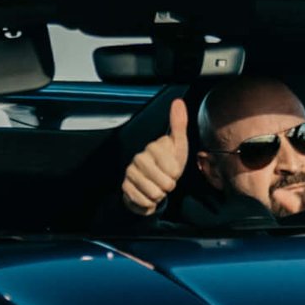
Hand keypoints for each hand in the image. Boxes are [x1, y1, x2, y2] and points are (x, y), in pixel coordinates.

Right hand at [121, 97, 191, 214]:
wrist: (153, 182)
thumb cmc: (169, 163)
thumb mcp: (179, 145)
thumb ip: (179, 124)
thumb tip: (177, 101)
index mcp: (154, 147)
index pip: (172, 169)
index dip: (176, 174)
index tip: (173, 170)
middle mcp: (139, 158)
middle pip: (165, 184)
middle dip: (169, 186)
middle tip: (165, 180)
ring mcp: (130, 172)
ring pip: (155, 194)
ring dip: (160, 195)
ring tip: (157, 186)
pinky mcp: (125, 187)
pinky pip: (144, 202)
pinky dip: (149, 203)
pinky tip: (147, 194)